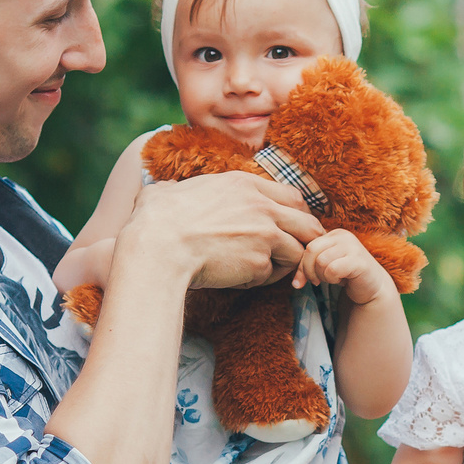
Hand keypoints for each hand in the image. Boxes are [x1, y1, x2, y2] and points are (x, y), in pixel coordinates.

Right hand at [125, 174, 322, 292]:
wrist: (157, 248)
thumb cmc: (155, 220)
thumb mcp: (171, 190)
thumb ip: (181, 188)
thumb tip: (164, 190)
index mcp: (244, 183)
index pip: (292, 196)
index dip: (295, 215)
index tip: (288, 228)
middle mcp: (262, 206)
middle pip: (308, 224)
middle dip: (305, 241)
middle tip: (293, 254)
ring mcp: (266, 234)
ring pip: (298, 252)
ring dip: (284, 264)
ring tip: (260, 270)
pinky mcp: (260, 262)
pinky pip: (272, 275)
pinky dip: (259, 280)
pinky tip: (237, 279)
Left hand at [291, 228, 391, 303]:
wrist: (371, 287)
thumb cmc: (345, 275)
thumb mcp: (323, 266)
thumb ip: (307, 267)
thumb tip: (295, 283)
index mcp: (333, 233)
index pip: (307, 246)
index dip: (302, 266)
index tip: (303, 281)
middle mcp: (343, 235)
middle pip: (311, 250)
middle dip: (310, 271)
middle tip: (318, 281)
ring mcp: (353, 246)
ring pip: (321, 261)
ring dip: (323, 276)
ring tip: (334, 278)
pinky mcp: (359, 261)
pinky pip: (333, 269)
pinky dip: (333, 279)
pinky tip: (342, 280)